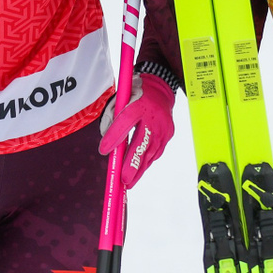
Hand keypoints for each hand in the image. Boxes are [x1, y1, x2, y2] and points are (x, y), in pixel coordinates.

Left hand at [97, 74, 175, 188]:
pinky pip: (156, 152)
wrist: (161, 90)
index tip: (105, 151)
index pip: (126, 121)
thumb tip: (108, 144)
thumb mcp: (120, 100)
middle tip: (123, 179)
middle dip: (132, 164)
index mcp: (139, 104)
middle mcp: (153, 117)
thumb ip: (112, 119)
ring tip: (129, 182)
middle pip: (142, 143)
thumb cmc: (136, 95)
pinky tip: (138, 171)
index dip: (114, 137)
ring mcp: (163, 128)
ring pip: (151, 152)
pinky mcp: (168, 135)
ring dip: (139, 169)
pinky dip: (146, 162)